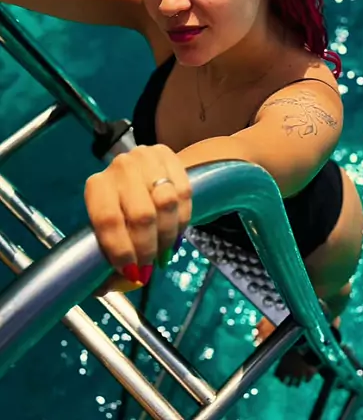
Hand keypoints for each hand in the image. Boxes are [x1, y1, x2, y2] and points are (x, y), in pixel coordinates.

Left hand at [84, 144, 191, 292]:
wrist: (146, 171)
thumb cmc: (124, 209)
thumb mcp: (109, 228)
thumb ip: (105, 258)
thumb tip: (100, 288)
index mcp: (97, 186)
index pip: (108, 221)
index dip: (122, 251)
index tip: (132, 272)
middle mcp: (120, 167)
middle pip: (142, 215)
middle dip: (149, 248)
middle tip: (150, 267)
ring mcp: (146, 158)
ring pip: (166, 203)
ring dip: (168, 236)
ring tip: (165, 252)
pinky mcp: (169, 156)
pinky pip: (184, 193)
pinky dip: (183, 220)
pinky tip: (177, 232)